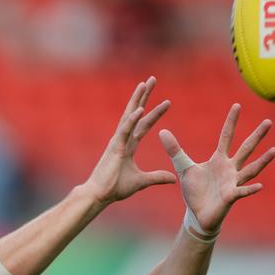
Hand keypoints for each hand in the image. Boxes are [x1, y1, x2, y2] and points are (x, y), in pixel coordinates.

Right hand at [84, 76, 176, 205]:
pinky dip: (132, 119)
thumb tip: (174, 178)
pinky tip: (140, 109)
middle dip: (144, 96)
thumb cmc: (114, 188)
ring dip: (137, 99)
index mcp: (128, 145)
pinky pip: (125, 130)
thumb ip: (157, 177)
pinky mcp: (115, 148)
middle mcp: (122, 139)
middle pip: (135, 113)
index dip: (155, 113)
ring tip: (144, 84)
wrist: (99, 195)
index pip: (144, 125)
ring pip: (129, 116)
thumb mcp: (141, 181)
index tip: (167, 102)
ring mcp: (117, 142)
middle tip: (152, 79)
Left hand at [159, 104, 274, 233]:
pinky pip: (241, 192)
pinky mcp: (230, 197)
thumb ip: (174, 150)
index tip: (237, 105)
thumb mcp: (183, 167)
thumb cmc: (195, 190)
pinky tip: (260, 185)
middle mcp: (230, 168)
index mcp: (218, 159)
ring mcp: (232, 182)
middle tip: (268, 121)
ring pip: (250, 169)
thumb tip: (161, 131)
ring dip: (262, 161)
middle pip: (245, 149)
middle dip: (256, 136)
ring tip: (274, 150)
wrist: (197, 213)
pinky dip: (250, 189)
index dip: (231, 122)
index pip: (226, 136)